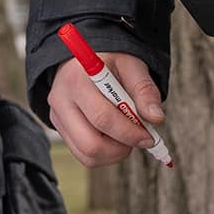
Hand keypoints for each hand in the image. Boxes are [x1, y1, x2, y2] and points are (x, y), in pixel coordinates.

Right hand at [47, 52, 164, 167]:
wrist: (86, 58)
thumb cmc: (109, 61)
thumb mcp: (131, 66)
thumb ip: (145, 90)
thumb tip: (156, 118)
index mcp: (77, 80)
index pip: (102, 118)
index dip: (129, 133)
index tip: (149, 137)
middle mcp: (61, 100)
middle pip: (90, 144)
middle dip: (121, 148)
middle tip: (139, 140)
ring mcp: (58, 117)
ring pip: (87, 154)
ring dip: (114, 153)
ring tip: (126, 136)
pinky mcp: (60, 128)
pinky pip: (83, 154)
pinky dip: (104, 154)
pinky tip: (114, 137)